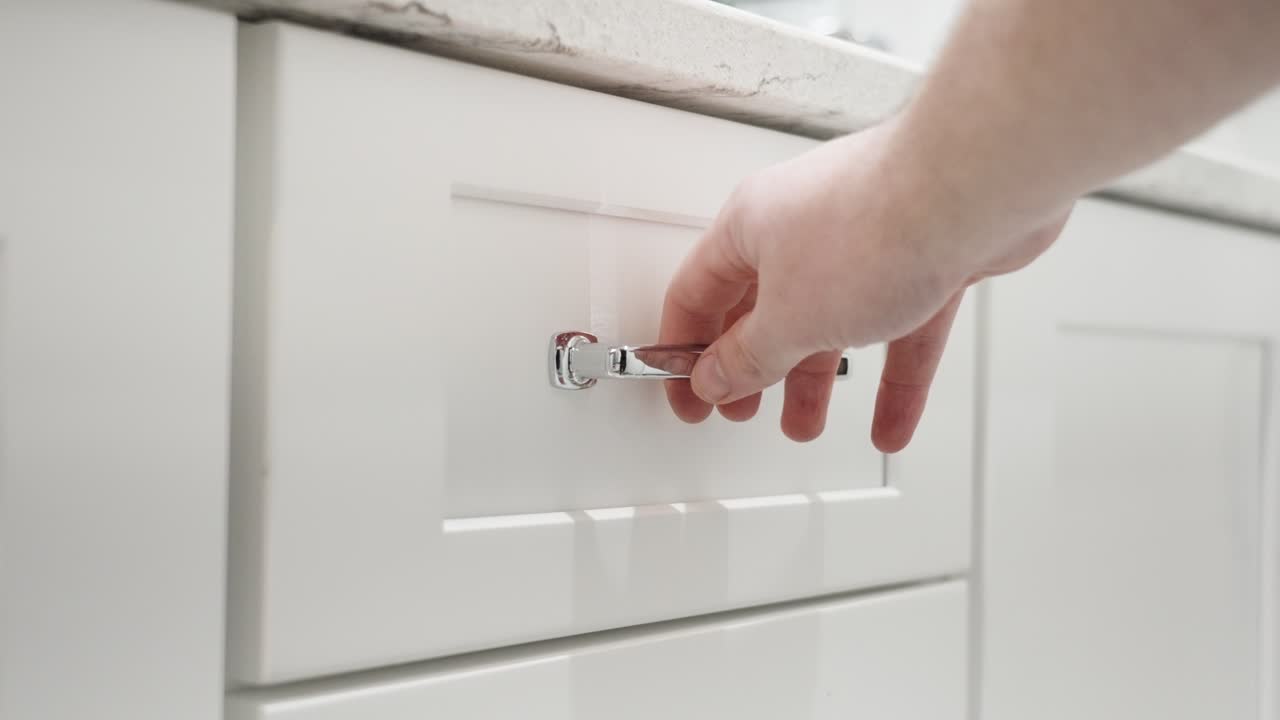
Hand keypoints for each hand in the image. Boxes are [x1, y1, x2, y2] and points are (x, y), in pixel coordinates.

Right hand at [659, 120, 1069, 447]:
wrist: (973, 191)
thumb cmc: (875, 225)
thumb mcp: (789, 319)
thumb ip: (748, 358)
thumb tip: (716, 378)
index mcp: (750, 226)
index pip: (696, 292)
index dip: (683, 352)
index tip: (687, 398)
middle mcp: (803, 226)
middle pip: (763, 309)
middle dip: (752, 368)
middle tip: (741, 408)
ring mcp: (865, 241)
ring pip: (830, 323)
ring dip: (814, 380)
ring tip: (806, 425)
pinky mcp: (922, 259)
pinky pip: (898, 332)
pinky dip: (891, 383)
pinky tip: (888, 425)